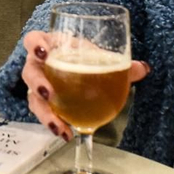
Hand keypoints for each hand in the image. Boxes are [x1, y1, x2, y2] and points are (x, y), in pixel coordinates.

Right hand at [19, 30, 149, 139]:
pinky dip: (55, 123)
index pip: (33, 40)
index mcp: (49, 45)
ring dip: (45, 113)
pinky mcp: (43, 104)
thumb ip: (119, 63)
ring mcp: (38, 86)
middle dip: (37, 83)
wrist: (76, 67)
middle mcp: (38, 65)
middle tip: (48, 93)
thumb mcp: (97, 56)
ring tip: (58, 125)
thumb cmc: (81, 55)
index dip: (34, 45)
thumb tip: (143, 68)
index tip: (43, 53)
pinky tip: (68, 133)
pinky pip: (45, 114)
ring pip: (34, 99)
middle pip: (29, 72)